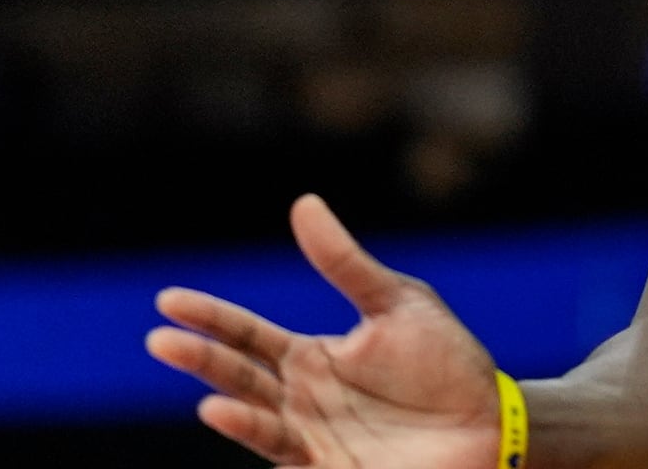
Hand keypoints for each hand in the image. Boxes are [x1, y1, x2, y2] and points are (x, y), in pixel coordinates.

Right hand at [147, 196, 501, 467]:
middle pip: (239, 376)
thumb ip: (345, 264)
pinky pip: (289, 457)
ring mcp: (312, 438)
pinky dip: (263, 442)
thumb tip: (303, 203)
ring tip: (209, 401)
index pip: (246, 334)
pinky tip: (245, 425)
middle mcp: (300, 399)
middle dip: (200, 360)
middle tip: (158, 341)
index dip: (208, 318)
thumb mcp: (396, 303)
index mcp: (310, 357)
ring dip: (231, 412)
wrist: (489, 420)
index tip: (168, 300)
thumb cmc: (446, 363)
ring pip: (258, 423)